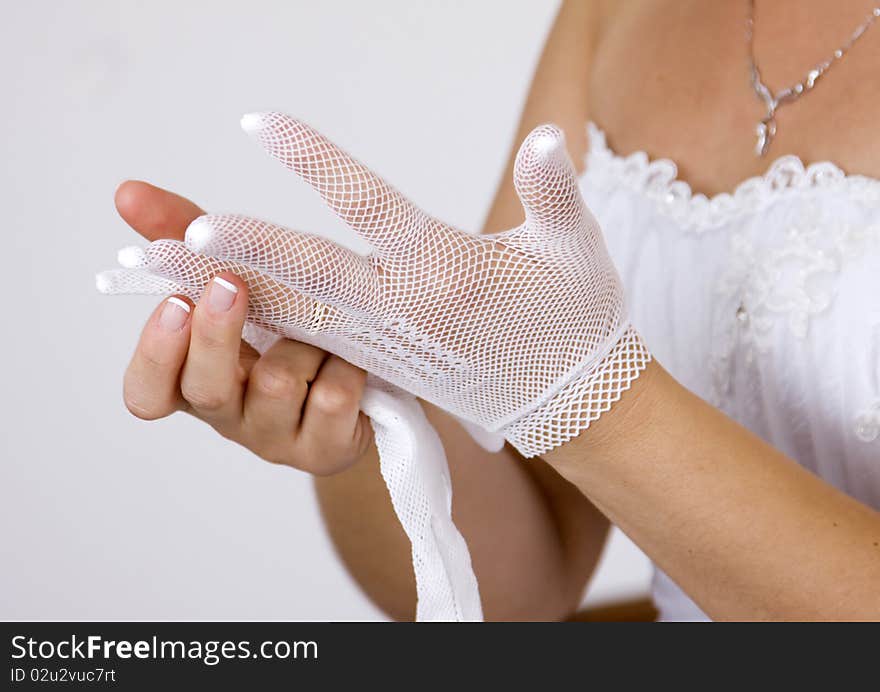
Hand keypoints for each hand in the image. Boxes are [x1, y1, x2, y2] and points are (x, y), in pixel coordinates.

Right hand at [114, 181, 372, 474]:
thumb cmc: (288, 328)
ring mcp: (278, 438)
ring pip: (278, 385)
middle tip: (231, 284)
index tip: (175, 302)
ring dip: (304, 341)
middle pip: (205, 392)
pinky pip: (334, 396)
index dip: (156, 354)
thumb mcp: (241, 282)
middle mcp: (231, 415)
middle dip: (217, 336)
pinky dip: (347, 363)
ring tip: (325, 326)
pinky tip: (356, 356)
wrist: (366, 381)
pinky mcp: (326, 448)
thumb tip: (128, 191)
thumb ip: (186, 238)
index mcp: (197, 379)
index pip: (148, 391)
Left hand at [122, 114, 650, 457]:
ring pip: (292, 311)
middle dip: (237, 252)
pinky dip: (254, 318)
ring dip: (226, 289)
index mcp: (448, 270)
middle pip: (307, 274)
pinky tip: (213, 301)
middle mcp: (404, 311)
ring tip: (162, 265)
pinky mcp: (376, 362)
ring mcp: (384, 343)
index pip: (369, 206)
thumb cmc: (575, 318)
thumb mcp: (578, 249)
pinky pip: (304, 338)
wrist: (569, 400)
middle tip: (169, 231)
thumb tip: (546, 134)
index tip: (256, 121)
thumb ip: (556, 192)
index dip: (314, 161)